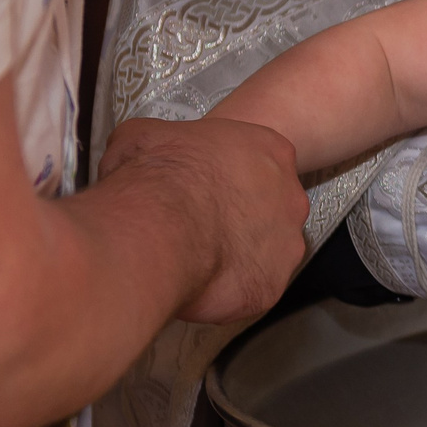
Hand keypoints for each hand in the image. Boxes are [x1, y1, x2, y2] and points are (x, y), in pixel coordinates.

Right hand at [97, 115, 309, 325]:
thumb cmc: (155, 177)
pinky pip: (251, 288)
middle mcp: (290, 197)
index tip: (202, 187)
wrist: (157, 229)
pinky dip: (226, 289)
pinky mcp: (270, 285)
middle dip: (237, 217)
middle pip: (268, 208)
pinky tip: (197, 283)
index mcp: (270, 151)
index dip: (225, 177)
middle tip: (200, 225)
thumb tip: (136, 153)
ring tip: (194, 258)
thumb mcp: (142, 136)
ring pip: (264, 252)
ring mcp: (286, 244)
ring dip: (235, 255)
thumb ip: (158, 143)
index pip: (259, 162)